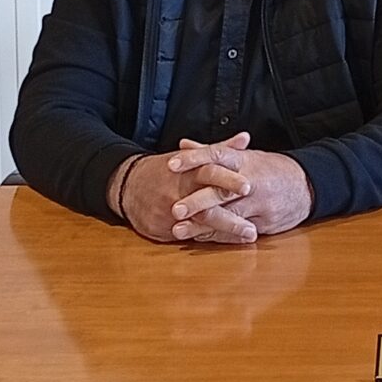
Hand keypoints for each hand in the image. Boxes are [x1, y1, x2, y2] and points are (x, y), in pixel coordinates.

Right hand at [107, 132, 255, 243]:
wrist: (129, 184)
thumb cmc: (169, 170)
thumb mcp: (193, 156)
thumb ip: (221, 149)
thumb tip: (246, 138)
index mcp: (189, 170)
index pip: (210, 172)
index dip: (229, 179)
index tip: (249, 187)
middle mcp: (179, 191)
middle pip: (206, 203)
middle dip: (229, 216)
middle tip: (253, 227)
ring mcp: (169, 212)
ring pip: (200, 224)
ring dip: (226, 231)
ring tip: (249, 236)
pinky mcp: (161, 229)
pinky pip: (188, 236)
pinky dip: (210, 239)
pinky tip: (229, 242)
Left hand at [167, 134, 312, 243]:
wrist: (306, 186)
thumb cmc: (269, 169)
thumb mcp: (244, 156)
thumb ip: (213, 152)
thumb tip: (183, 144)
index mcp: (245, 160)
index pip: (217, 155)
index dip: (194, 158)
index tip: (171, 164)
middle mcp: (251, 181)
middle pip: (221, 190)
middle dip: (197, 200)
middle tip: (174, 208)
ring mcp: (259, 204)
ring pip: (227, 215)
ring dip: (201, 224)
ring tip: (178, 229)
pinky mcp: (263, 223)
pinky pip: (235, 231)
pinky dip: (215, 235)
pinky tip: (197, 238)